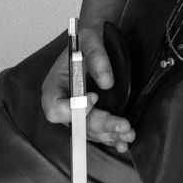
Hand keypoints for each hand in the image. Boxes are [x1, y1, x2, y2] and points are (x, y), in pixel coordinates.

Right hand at [39, 24, 135, 149]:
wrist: (97, 43)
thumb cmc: (87, 40)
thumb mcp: (91, 40)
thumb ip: (97, 57)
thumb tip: (107, 82)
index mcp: (53, 87)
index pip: (54, 109)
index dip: (73, 109)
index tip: (95, 98)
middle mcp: (63, 104)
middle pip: (77, 124)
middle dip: (100, 125)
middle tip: (122, 125)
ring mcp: (77, 112)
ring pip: (90, 131)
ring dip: (109, 134)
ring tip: (128, 133)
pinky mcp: (91, 115)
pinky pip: (98, 132)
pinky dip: (111, 138)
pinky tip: (123, 142)